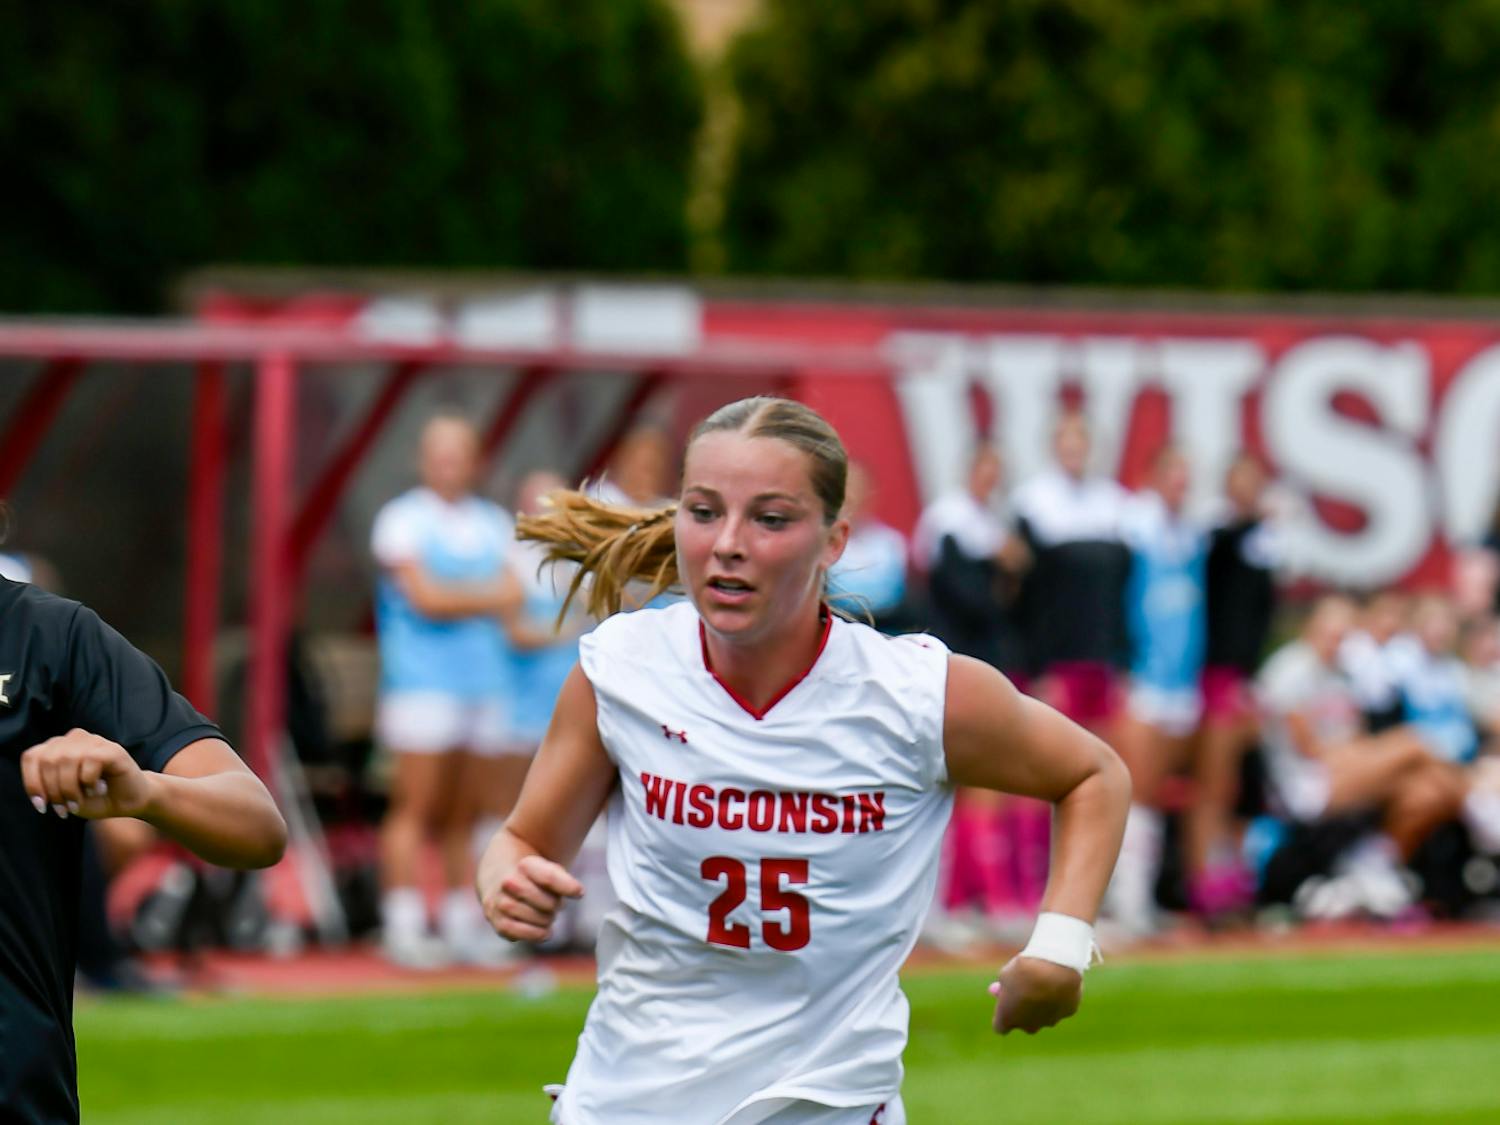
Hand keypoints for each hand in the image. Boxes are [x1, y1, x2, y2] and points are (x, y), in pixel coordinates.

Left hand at [19, 729, 153, 819]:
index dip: (32, 782)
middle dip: (54, 790)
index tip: (42, 806)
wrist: (129, 801)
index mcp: (58, 748)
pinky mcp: (112, 749)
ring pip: (67, 758)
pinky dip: (89, 782)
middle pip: (48, 760)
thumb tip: (39, 789)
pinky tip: (98, 789)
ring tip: (79, 802)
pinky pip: (90, 760)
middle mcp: (74, 739)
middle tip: (65, 809)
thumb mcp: (64, 797)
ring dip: (70, 788)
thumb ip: (48, 787)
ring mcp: (94, 741)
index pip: (32, 757)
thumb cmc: (95, 798)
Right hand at [480, 854, 583, 942]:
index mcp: (525, 865)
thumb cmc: (533, 877)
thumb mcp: (549, 869)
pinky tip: (544, 932)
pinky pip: (517, 932)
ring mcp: (500, 902)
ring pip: (533, 918)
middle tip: (555, 906)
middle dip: (555, 906)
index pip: (550, 878)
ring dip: (546, 921)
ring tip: (548, 917)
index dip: (568, 887)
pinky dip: (534, 934)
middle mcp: (509, 882)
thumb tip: (578, 893)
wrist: (500, 878)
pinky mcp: (496, 920)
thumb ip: (564, 879)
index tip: (579, 893)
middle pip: (545, 902)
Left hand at [989, 955, 1081, 1034]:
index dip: (1002, 1015)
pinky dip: (1058, 998)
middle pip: (1024, 1023)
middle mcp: (1028, 1026)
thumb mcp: (1006, 974)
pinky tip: (1059, 981)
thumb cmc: (1024, 969)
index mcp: (1008, 1019)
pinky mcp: (1067, 1013)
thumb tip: (1001, 991)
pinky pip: (1060, 1007)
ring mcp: (1049, 1021)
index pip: (1001, 1026)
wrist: (1054, 967)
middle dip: (1023, 1011)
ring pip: (1043, 1016)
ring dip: (1041, 1005)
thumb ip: (1004, 986)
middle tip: (1022, 991)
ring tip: (1042, 982)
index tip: (1004, 1001)